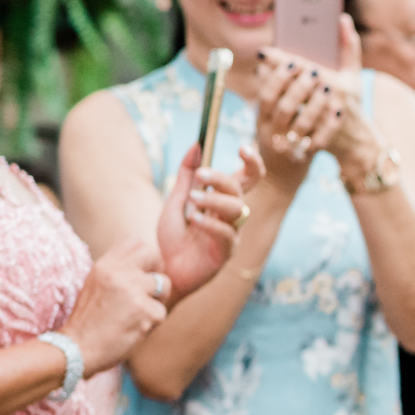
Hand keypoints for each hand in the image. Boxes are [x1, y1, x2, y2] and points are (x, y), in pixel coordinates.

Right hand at [62, 240, 169, 373]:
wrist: (76, 350)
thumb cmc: (89, 320)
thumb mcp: (96, 284)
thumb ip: (118, 271)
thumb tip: (147, 261)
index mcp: (104, 265)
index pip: (134, 241)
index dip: (145, 255)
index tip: (144, 269)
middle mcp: (118, 273)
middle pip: (154, 254)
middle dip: (158, 269)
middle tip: (150, 288)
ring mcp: (134, 291)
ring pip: (164, 284)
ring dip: (157, 299)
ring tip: (136, 313)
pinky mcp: (147, 312)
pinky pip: (162, 311)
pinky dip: (152, 322)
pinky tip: (133, 329)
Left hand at [155, 141, 263, 299]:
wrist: (162, 268)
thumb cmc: (172, 238)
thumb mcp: (176, 201)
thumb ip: (187, 175)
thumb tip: (196, 145)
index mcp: (223, 200)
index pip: (248, 177)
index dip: (252, 162)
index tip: (243, 148)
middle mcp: (231, 215)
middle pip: (239, 189)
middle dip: (221, 179)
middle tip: (201, 175)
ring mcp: (232, 233)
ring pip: (237, 209)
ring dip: (214, 200)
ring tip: (192, 201)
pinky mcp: (226, 252)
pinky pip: (226, 233)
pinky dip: (210, 223)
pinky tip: (193, 219)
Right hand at [255, 49, 349, 189]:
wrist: (282, 172)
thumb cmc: (280, 130)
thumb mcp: (269, 111)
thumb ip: (272, 86)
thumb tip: (269, 54)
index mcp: (261, 117)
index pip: (266, 95)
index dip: (278, 78)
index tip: (293, 61)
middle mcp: (271, 132)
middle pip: (285, 108)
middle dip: (300, 88)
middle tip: (315, 72)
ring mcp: (289, 147)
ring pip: (302, 125)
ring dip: (316, 104)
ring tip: (328, 87)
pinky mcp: (306, 156)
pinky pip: (319, 141)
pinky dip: (330, 124)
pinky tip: (338, 109)